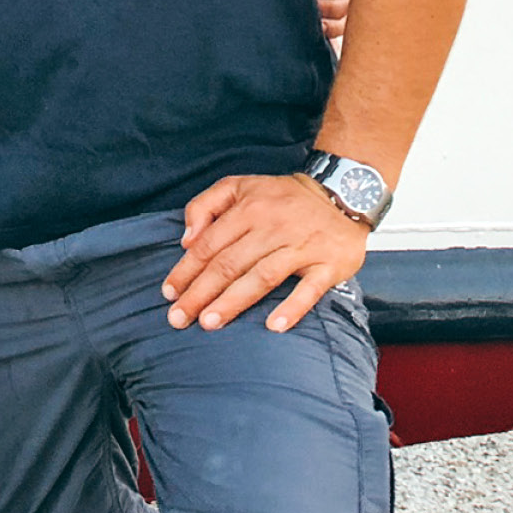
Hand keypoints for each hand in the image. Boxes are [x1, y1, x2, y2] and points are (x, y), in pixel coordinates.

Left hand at [161, 173, 368, 333]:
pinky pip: (309, 289)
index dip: (186, 270)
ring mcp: (302, 246)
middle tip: (179, 317)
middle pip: (229, 264)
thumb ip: (205, 205)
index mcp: (247, 209)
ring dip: (234, 301)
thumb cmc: (281, 197)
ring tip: (210, 322)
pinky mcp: (329, 263)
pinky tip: (273, 326)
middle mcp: (272, 227)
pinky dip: (292, 307)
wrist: (343, 193)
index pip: (209, 244)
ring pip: (261, 276)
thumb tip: (187, 239)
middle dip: (200, 293)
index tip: (169, 293)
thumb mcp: (239, 186)